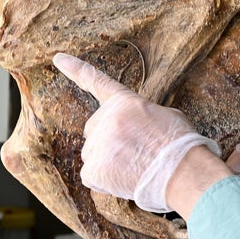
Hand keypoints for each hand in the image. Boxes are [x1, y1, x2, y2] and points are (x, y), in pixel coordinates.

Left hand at [54, 52, 220, 212]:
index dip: (76, 69)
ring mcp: (97, 144)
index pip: (97, 81)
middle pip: (96, 129)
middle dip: (110, 139)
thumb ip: (139, 115)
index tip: (58, 58)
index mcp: (125, 102)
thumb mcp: (165, 115)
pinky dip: (106, 179)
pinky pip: (92, 175)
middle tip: (136, 151)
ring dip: (109, 160)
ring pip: (94, 154)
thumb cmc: (180, 144)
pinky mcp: (93, 170)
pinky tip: (126, 178)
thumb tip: (134, 128)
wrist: (182, 171)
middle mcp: (105, 119)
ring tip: (136, 166)